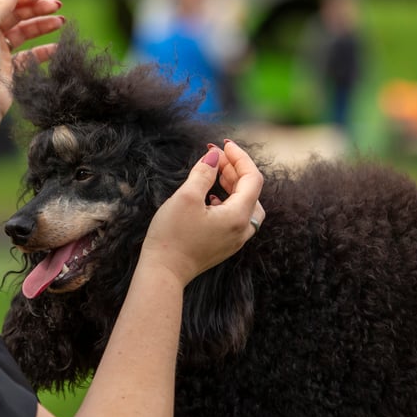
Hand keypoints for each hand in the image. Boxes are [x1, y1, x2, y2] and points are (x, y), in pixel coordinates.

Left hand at [0, 0, 63, 125]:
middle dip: (36, 8)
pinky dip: (44, 50)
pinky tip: (57, 46)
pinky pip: (30, 55)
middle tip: (57, 6)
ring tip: (61, 22)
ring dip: (43, 24)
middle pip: (15, 12)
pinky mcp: (10, 68)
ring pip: (24, 31)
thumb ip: (0, 5)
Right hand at [142, 140, 264, 285]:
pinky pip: (236, 219)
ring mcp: (234, 241)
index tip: (223, 145)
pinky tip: (212, 198)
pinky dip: (229, 202)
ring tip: (216, 173)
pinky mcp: (224, 247)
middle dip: (235, 170)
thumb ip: (203, 173)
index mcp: (238, 216)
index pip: (252, 178)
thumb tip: (214, 156)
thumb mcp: (186, 197)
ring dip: (234, 186)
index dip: (240, 157)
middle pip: (251, 192)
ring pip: (247, 206)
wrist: (163, 272)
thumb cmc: (172, 235)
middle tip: (215, 156)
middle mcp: (242, 229)